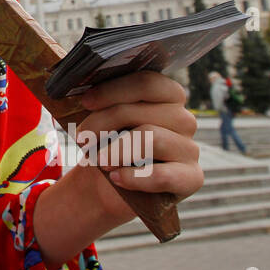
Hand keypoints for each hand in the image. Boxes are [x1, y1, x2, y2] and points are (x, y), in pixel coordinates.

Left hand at [76, 71, 202, 224]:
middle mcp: (184, 119)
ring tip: (97, 160)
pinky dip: (133, 177)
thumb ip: (100, 102)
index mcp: (168, 96)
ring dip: (116, 150)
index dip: (113, 90)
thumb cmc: (110, 145)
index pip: (147, 82)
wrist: (114, 186)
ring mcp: (190, 148)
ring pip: (150, 138)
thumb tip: (77, 89)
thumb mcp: (104, 121)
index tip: (85, 102)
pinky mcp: (192, 178)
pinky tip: (116, 178)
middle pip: (141, 111)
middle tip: (81, 137)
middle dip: (103, 123)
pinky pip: (163, 175)